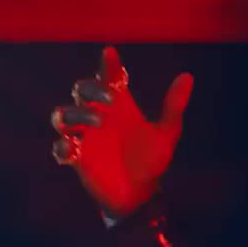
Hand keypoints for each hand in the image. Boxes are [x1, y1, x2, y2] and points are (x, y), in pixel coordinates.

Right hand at [49, 46, 193, 219]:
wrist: (141, 193)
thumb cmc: (152, 160)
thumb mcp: (167, 133)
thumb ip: (174, 106)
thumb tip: (187, 76)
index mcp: (120, 106)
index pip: (109, 78)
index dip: (107, 64)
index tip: (110, 52)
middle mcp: (98, 115)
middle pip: (82, 90)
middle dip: (92, 88)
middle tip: (111, 97)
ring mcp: (84, 136)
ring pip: (63, 115)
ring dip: (76, 113)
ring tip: (98, 121)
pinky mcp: (76, 158)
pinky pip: (60, 148)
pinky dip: (63, 147)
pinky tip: (73, 148)